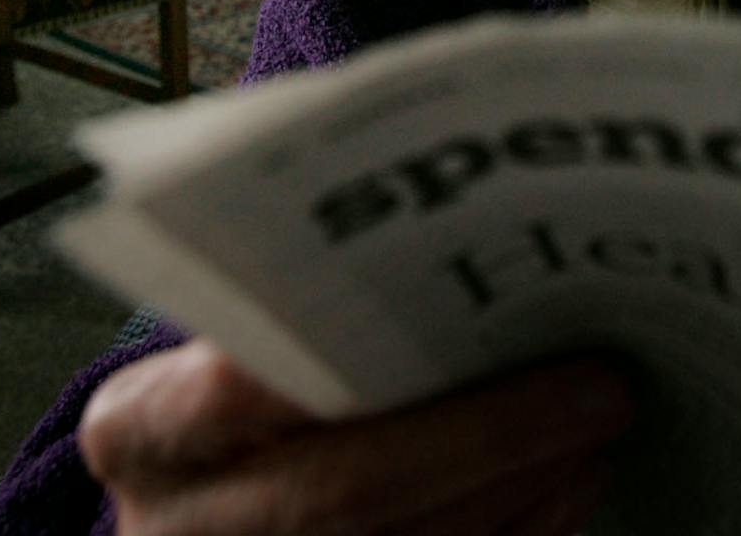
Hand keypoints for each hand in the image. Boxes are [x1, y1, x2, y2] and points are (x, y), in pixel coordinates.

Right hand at [80, 338, 635, 535]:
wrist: (204, 514)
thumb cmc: (237, 391)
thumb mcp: (227, 344)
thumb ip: (299, 301)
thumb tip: (456, 235)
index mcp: (141, 430)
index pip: (237, 388)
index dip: (347, 355)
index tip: (458, 311)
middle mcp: (183, 528)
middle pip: (346, 491)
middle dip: (488, 436)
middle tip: (598, 382)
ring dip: (524, 487)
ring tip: (599, 417)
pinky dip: (524, 533)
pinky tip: (572, 479)